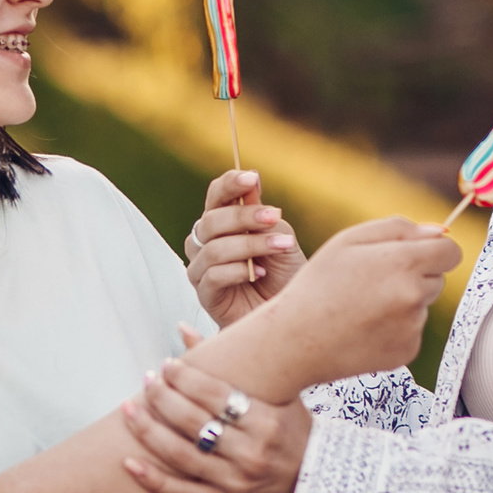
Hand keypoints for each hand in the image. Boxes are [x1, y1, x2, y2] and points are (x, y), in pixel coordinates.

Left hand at [120, 356, 310, 492]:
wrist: (318, 484)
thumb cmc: (294, 432)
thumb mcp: (277, 396)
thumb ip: (232, 365)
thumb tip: (182, 328)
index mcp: (266, 422)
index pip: (215, 394)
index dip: (185, 377)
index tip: (166, 365)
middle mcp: (251, 453)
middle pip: (193, 421)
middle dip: (162, 398)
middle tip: (146, 381)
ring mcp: (238, 483)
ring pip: (181, 455)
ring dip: (148, 430)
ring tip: (129, 409)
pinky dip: (153, 479)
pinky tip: (129, 462)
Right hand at [185, 170, 304, 326]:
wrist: (291, 314)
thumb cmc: (285, 276)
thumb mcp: (281, 238)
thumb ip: (264, 215)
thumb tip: (252, 181)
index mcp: (223, 224)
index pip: (216, 196)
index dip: (230, 185)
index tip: (252, 177)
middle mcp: (206, 244)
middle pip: (211, 220)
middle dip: (244, 216)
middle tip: (274, 217)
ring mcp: (202, 270)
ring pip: (213, 249)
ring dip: (249, 245)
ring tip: (279, 247)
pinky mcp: (205, 295)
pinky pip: (212, 276)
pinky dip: (238, 271)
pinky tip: (259, 273)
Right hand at [261, 217, 461, 384]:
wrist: (296, 340)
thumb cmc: (318, 285)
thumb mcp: (347, 241)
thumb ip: (398, 228)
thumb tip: (440, 233)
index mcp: (402, 262)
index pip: (450, 253)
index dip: (435, 250)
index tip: (419, 255)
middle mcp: (413, 295)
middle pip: (437, 279)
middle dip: (414, 276)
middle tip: (372, 283)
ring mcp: (412, 327)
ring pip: (422, 305)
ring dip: (403, 303)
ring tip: (362, 308)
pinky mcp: (407, 351)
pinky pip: (412, 331)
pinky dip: (395, 328)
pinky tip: (364, 328)